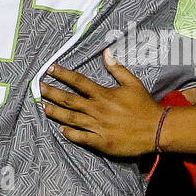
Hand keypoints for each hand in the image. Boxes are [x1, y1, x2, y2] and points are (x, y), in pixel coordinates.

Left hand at [40, 50, 164, 156]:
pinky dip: (69, 133)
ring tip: (44, 107)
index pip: (78, 82)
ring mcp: (98, 127)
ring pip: (71, 119)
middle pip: (69, 100)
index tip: (50, 69)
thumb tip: (106, 52)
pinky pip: (81, 137)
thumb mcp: (133, 83)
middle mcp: (97, 110)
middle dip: (52, 93)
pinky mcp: (101, 142)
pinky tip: (61, 129)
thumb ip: (117, 69)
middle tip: (39, 88)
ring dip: (56, 113)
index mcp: (104, 95)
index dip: (63, 74)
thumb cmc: (145, 106)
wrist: (157, 130)